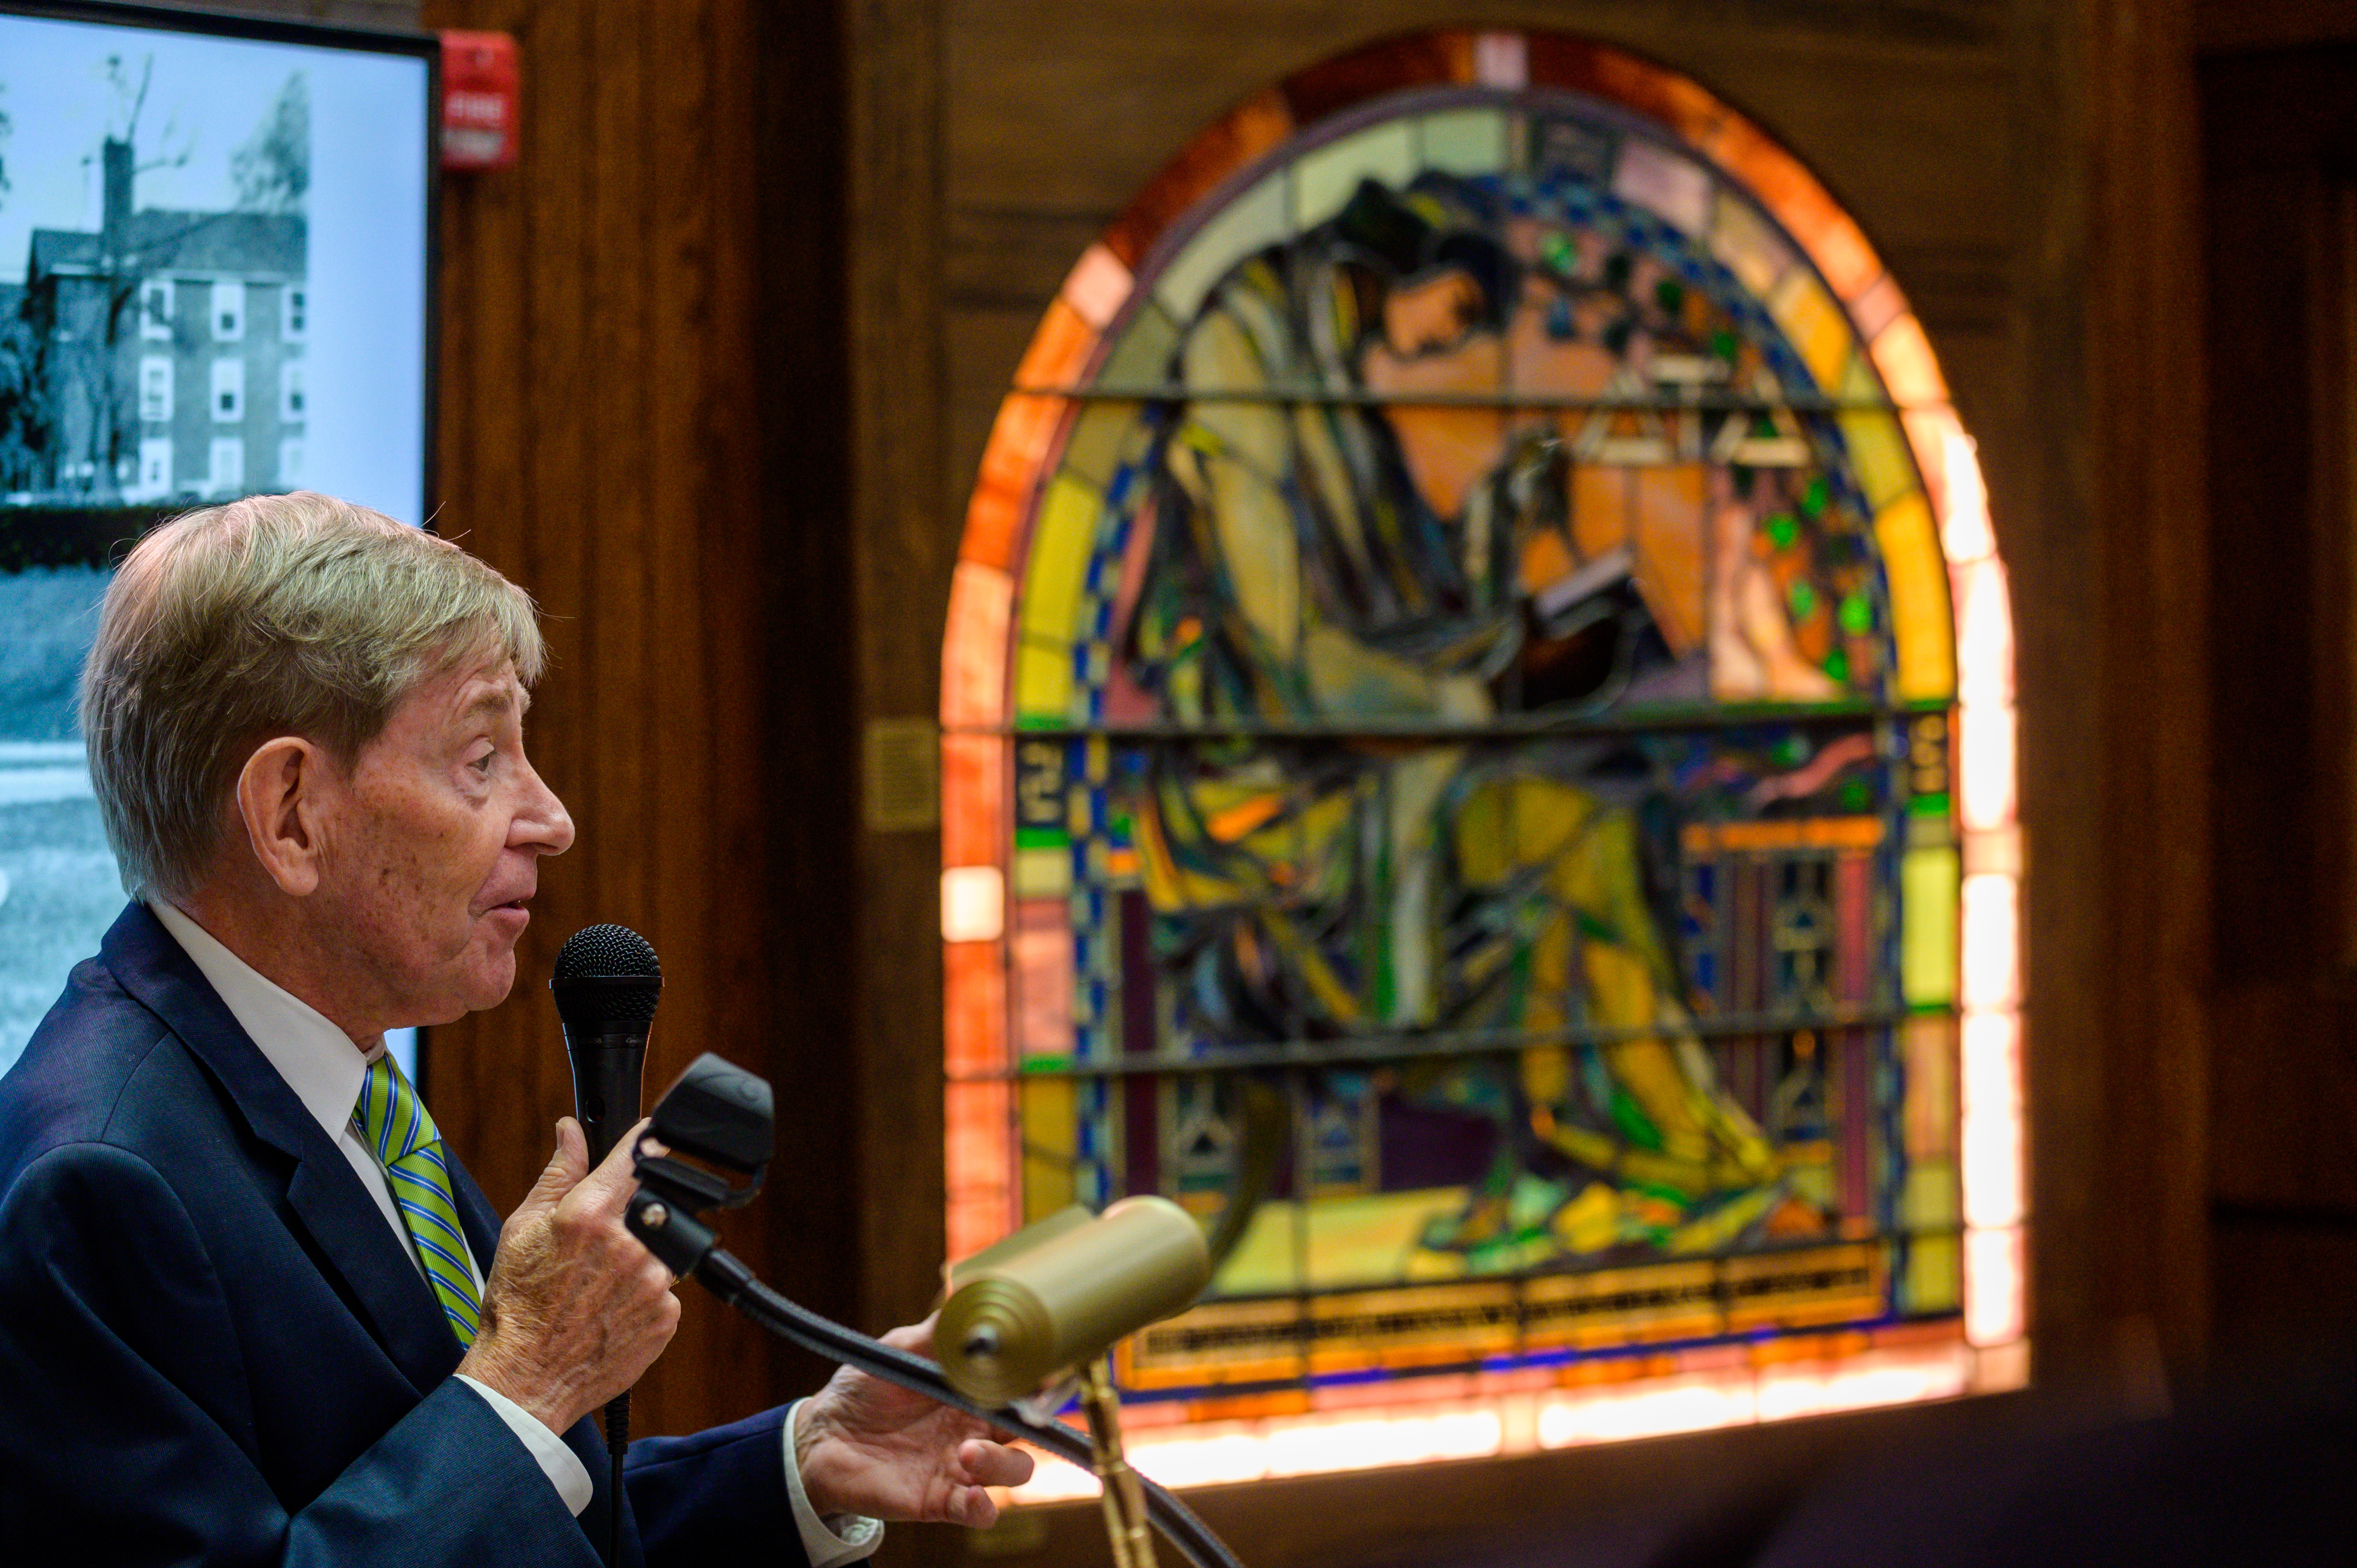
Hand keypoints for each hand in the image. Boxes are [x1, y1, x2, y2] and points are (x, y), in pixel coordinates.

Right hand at [456, 1117, 678, 1435]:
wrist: (525, 1378)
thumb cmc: (517, 1304)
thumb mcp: (523, 1228)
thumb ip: (558, 1173)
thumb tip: (571, 1129)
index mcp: (591, 1214)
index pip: (638, 1155)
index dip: (647, 1141)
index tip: (653, 1137)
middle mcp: (631, 1243)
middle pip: (653, 1205)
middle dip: (634, 1215)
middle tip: (599, 1247)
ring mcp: (654, 1282)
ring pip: (663, 1249)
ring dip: (640, 1257)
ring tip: (600, 1284)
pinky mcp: (667, 1316)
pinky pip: (665, 1290)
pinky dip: (644, 1295)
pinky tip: (611, 1310)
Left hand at [796, 1317, 1036, 1525]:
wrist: (822, 1435)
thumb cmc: (865, 1387)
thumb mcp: (899, 1350)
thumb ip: (937, 1332)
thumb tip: (967, 1298)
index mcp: (973, 1391)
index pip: (1022, 1387)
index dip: (1041, 1382)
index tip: (1044, 1375)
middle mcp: (975, 1428)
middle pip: (1030, 1431)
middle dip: (1034, 1425)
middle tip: (1013, 1415)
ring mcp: (961, 1467)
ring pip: (1013, 1470)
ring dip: (1003, 1465)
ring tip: (968, 1454)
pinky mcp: (939, 1500)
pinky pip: (977, 1511)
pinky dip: (984, 1509)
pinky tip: (975, 1499)